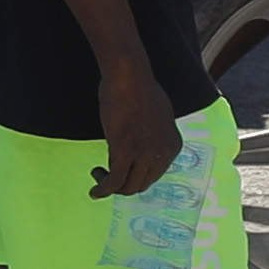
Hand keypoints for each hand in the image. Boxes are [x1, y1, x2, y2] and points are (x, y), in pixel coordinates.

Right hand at [93, 51, 176, 197]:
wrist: (129, 76)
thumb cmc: (139, 88)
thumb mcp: (157, 116)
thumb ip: (154, 133)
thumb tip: (144, 141)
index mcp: (173, 146)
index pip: (156, 173)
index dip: (137, 175)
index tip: (123, 169)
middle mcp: (162, 153)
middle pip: (143, 183)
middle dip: (125, 183)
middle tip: (107, 173)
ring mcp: (144, 154)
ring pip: (128, 187)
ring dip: (112, 187)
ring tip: (99, 176)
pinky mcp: (124, 151)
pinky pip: (114, 181)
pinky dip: (103, 190)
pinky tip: (95, 192)